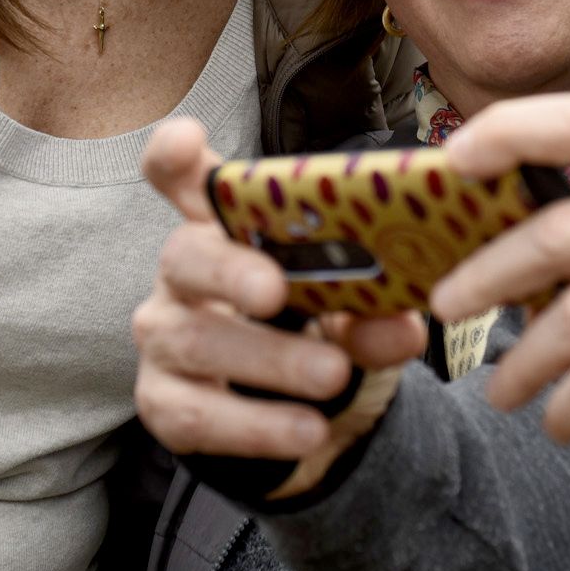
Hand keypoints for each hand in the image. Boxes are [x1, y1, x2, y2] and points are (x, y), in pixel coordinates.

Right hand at [131, 118, 428, 495]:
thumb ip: (374, 311)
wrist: (288, 412)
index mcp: (222, 228)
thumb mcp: (350, 310)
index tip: (190, 140)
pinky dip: (258, 425)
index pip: (180, 177)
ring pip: (195, 340)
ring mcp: (165, 338)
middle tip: (277, 290)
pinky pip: (198, 414)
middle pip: (183, 255)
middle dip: (230, 270)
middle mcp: (181, 274)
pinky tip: (307, 430)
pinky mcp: (164, 403)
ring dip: (268, 358)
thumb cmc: (310, 325)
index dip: (175, 156)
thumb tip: (405, 326)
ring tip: (332, 376)